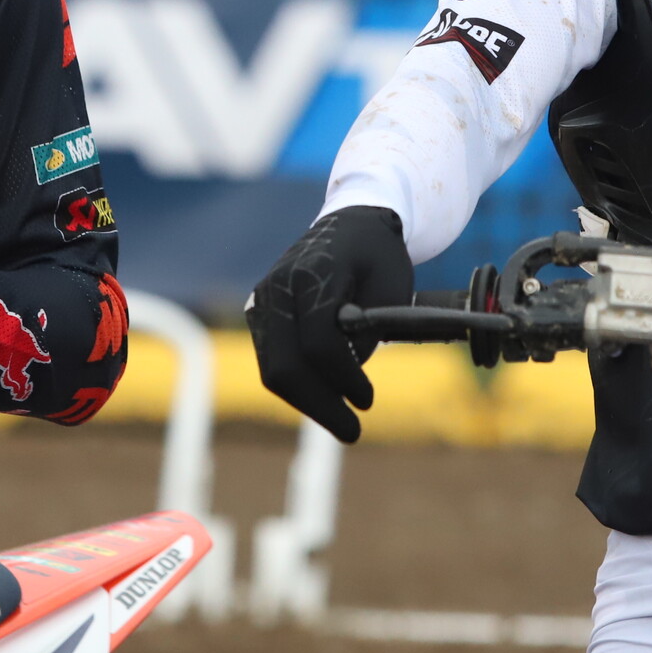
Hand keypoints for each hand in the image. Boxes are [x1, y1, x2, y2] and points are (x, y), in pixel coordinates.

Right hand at [248, 205, 413, 441]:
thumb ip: (367, 333)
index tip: (368, 401)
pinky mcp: (261, 312)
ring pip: (274, 369)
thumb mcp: (390, 288)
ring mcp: (263, 299)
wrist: (352, 221)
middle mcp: (278, 285)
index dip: (345, 380)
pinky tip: (326, 397)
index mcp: (314, 272)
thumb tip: (343, 377)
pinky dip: (298, 384)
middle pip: (285, 365)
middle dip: (319, 406)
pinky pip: (273, 359)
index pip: (320, 343)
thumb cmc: (378, 255)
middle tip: (353, 431)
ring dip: (307, 401)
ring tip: (341, 418)